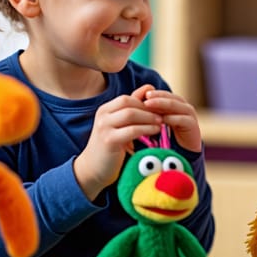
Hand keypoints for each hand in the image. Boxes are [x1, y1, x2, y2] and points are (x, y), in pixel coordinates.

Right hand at [74, 84, 161, 200]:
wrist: (93, 169)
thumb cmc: (111, 147)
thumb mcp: (121, 125)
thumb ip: (134, 108)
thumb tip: (149, 87)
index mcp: (105, 110)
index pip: (127, 98)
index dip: (144, 102)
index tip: (159, 109)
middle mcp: (102, 115)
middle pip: (128, 103)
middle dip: (148, 108)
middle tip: (163, 114)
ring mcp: (104, 127)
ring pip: (130, 114)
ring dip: (149, 118)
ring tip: (161, 122)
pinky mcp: (109, 140)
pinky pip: (131, 130)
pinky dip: (146, 129)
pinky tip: (155, 131)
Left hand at [142, 89, 201, 152]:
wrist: (182, 151)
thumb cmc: (167, 135)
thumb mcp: (157, 121)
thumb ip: (149, 110)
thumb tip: (136, 98)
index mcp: (176, 103)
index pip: (164, 94)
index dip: (154, 93)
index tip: (141, 95)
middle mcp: (183, 106)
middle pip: (170, 97)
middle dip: (157, 97)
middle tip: (145, 97)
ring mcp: (190, 115)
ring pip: (176, 105)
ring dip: (162, 104)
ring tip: (149, 105)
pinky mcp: (193, 125)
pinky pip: (183, 119)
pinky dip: (172, 118)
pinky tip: (162, 119)